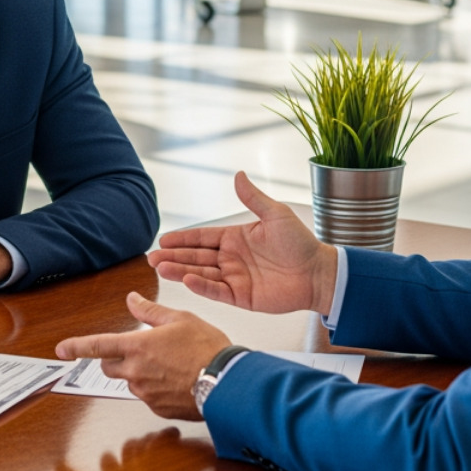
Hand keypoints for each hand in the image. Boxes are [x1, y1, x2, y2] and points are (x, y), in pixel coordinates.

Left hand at [55, 291, 230, 420]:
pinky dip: (156, 388)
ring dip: (139, 372)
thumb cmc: (207, 348)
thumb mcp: (179, 319)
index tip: (61, 350)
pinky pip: (147, 396)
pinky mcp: (157, 409)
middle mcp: (135, 372)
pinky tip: (177, 380)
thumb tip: (132, 300)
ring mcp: (145, 393)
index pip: (97, 346)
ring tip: (170, 364)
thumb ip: (150, 311)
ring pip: (130, 381)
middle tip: (140, 350)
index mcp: (136, 347)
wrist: (227, 382)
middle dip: (116, 358)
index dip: (75, 347)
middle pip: (109, 366)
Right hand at [148, 171, 335, 314]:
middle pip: (196, 257)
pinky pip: (217, 291)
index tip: (163, 239)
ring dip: (181, 271)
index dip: (182, 239)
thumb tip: (237, 174)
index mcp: (235, 238)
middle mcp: (231, 258)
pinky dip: (201, 286)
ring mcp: (234, 278)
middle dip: (173, 257)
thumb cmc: (300, 243)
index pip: (202, 237)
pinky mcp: (241, 296)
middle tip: (152, 258)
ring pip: (201, 273)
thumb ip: (253, 198)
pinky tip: (187, 280)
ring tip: (161, 268)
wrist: (318, 273)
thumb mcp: (275, 214)